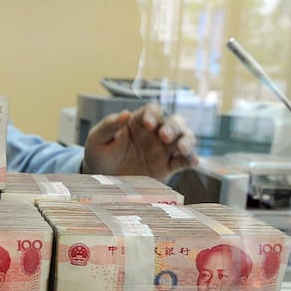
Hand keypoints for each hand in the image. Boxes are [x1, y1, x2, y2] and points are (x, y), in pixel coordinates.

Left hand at [81, 103, 198, 181]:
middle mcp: (155, 133)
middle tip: (165, 136)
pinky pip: (184, 161)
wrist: (102, 179)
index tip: (148, 124)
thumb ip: (108, 126)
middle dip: (173, 127)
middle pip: (174, 122)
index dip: (153, 114)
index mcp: (139, 121)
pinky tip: (193, 161)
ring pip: (184, 138)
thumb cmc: (99, 154)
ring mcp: (164, 149)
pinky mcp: (168, 167)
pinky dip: (191, 159)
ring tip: (183, 148)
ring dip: (187, 141)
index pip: (153, 110)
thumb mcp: (97, 139)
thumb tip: (124, 114)